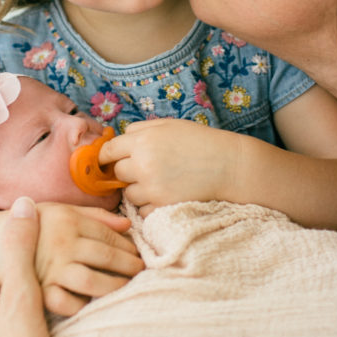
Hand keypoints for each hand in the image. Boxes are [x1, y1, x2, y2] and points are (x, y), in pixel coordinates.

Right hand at [34, 203, 143, 315]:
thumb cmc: (36, 226)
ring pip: (92, 282)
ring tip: (124, 287)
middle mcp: (61, 245)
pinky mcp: (40, 292)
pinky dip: (83, 305)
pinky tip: (92, 302)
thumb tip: (128, 227)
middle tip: (140, 272)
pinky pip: (68, 304)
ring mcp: (50, 270)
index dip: (128, 247)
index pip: (108, 236)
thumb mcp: (62, 211)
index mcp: (68, 221)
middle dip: (129, 267)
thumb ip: (96, 216)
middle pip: (106, 258)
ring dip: (114, 287)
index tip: (139, 255)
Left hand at [100, 119, 239, 215]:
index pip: (108, 150)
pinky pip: (142, 211)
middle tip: (144, 169)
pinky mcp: (162, 206)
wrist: (230, 166)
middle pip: (117, 173)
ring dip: (138, 190)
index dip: (107, 156)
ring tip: (158, 182)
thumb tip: (118, 138)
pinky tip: (166, 195)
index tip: (110, 160)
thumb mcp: (170, 125)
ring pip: (128, 194)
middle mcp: (143, 164)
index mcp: (143, 141)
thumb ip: (141, 129)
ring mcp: (152, 188)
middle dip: (126, 172)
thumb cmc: (201, 142)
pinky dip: (150, 206)